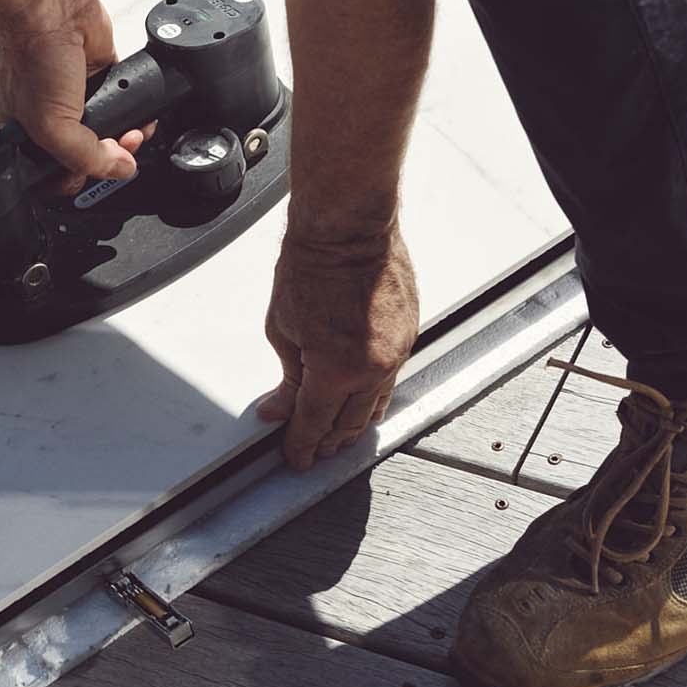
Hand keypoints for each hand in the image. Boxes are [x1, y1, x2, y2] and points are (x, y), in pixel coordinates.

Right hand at [0, 0, 146, 190]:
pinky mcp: (102, 74)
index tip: (97, 175)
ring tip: (133, 132)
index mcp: (25, 132)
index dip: (79, 178)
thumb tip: (120, 169)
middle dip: (109, 156)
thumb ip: (86, 157)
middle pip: (87, 152)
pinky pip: (125, 101)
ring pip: (110, 129)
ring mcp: (77, 95)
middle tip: (120, 151)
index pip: (55, 171)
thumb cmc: (33, 56)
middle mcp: (50, 115)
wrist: (52, 9)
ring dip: (127, 136)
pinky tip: (140, 111)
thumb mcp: (52, 125)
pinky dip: (137, 108)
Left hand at [257, 225, 417, 467]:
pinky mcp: (408, 337)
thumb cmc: (312, 267)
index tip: (294, 457)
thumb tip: (279, 408)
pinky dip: (371, 396)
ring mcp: (396, 353)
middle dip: (326, 442)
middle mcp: (372, 367)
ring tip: (334, 435)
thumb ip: (286, 378)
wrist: (348, 230)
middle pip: (348, 424)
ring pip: (374, 407)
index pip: (314, 424)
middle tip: (310, 450)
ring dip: (352, 425)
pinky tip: (359, 401)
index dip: (300, 446)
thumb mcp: (282, 330)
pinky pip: (390, 380)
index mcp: (336, 369)